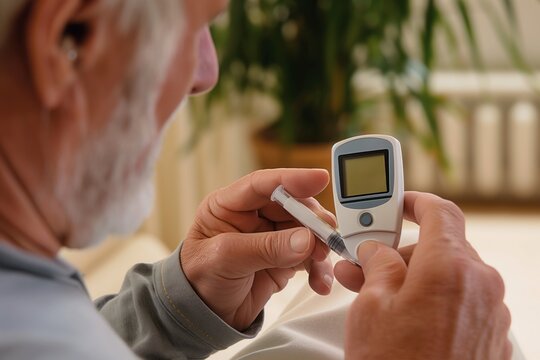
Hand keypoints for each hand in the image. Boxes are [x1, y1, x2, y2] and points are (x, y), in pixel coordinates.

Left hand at [181, 169, 334, 330]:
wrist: (205, 317)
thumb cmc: (200, 281)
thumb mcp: (226, 260)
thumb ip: (265, 247)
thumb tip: (306, 238)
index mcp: (229, 205)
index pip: (262, 184)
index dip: (292, 179)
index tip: (319, 179)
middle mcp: (252, 216)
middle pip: (292, 205)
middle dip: (312, 220)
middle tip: (326, 234)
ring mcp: (271, 236)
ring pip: (306, 230)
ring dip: (318, 245)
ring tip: (321, 261)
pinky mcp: (285, 258)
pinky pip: (309, 256)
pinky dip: (318, 268)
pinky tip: (320, 281)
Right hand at [337, 192, 511, 359]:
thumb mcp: (371, 305)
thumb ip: (377, 263)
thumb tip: (377, 250)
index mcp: (451, 267)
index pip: (440, 211)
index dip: (415, 202)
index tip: (398, 204)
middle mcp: (481, 285)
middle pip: (440, 248)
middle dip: (400, 253)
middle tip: (364, 264)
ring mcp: (490, 312)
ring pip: (448, 276)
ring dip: (412, 279)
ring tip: (375, 296)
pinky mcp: (491, 337)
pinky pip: (459, 302)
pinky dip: (432, 300)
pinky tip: (402, 317)